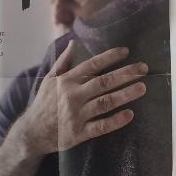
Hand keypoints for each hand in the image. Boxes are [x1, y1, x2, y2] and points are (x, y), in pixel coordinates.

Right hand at [14, 41, 148, 158]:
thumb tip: (74, 43)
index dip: (109, 57)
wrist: (32, 132)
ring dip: (125, 94)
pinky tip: (130, 114)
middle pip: (103, 82)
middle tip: (143, 68)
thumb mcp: (49, 79)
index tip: (126, 51)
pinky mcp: (79, 133)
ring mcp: (77, 115)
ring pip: (105, 102)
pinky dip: (116, 121)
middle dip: (125, 74)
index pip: (91, 65)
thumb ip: (63, 61)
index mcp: (66, 81)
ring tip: (142, 87)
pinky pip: (101, 126)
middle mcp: (73, 96)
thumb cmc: (44, 103)